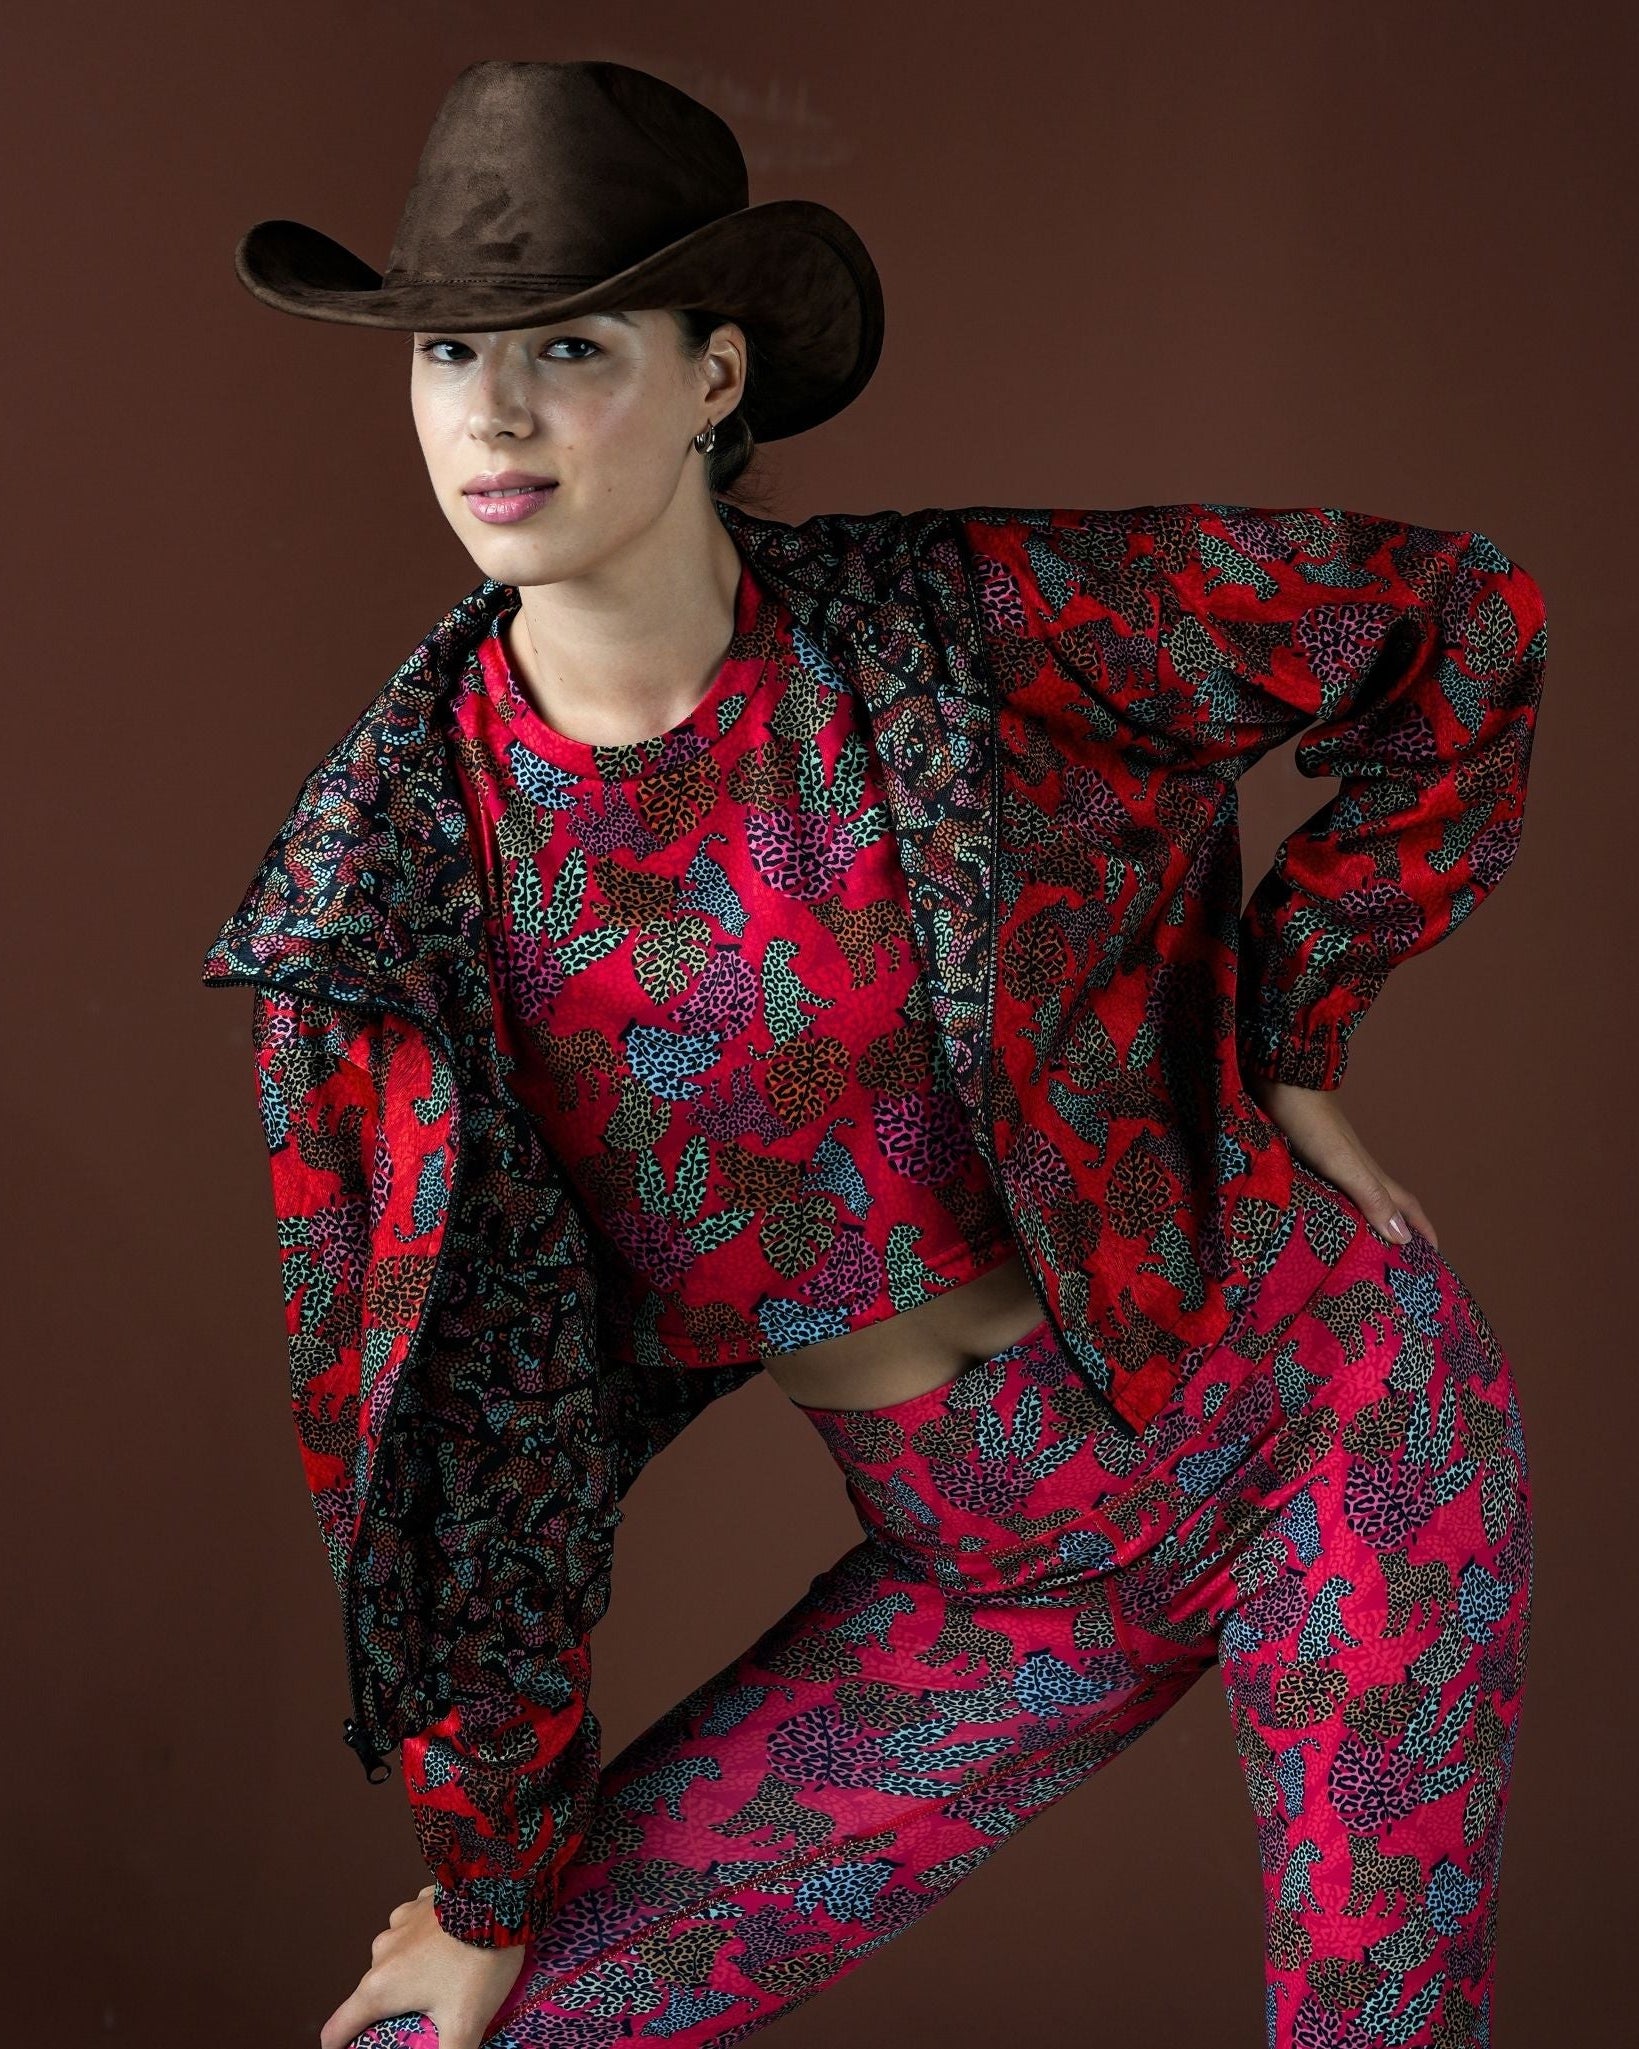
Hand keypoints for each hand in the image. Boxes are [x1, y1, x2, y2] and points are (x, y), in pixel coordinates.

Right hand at [320, 1884, 528, 2048]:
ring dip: (410, 1975)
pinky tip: (453, 1947)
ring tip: (445, 1982)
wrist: (501, 1896)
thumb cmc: (478, 1961)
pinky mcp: (418, 1904)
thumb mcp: (466, 2023)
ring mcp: (398, 1924)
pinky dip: (425, 1944)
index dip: (338, 2047)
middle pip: (373, 1995)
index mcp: (380, 1987)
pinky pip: (412, 1932)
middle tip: (423, 2019)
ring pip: (393, 1961)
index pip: (337, 2029)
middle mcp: (381, 1953)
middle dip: (391, 2011)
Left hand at [1245, 1073, 1438, 1250]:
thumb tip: (1403, 1237)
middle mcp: (1356, 1170)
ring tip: (1358, 1253)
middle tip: (1397, 1265)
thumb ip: (1371, 1196)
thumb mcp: (1343, 1164)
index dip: (1423, 1229)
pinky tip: (1319, 1223)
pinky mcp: (1308, 1159)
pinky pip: (1330, 1193)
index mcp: (1370, 1174)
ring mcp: (1332, 1164)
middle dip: (1397, 1233)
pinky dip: (1335, 1212)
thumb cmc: (1312, 1122)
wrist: (1280, 1081)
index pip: (1406, 1206)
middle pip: (1385, 1205)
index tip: (1435, 1258)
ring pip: (1357, 1200)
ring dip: (1364, 1225)